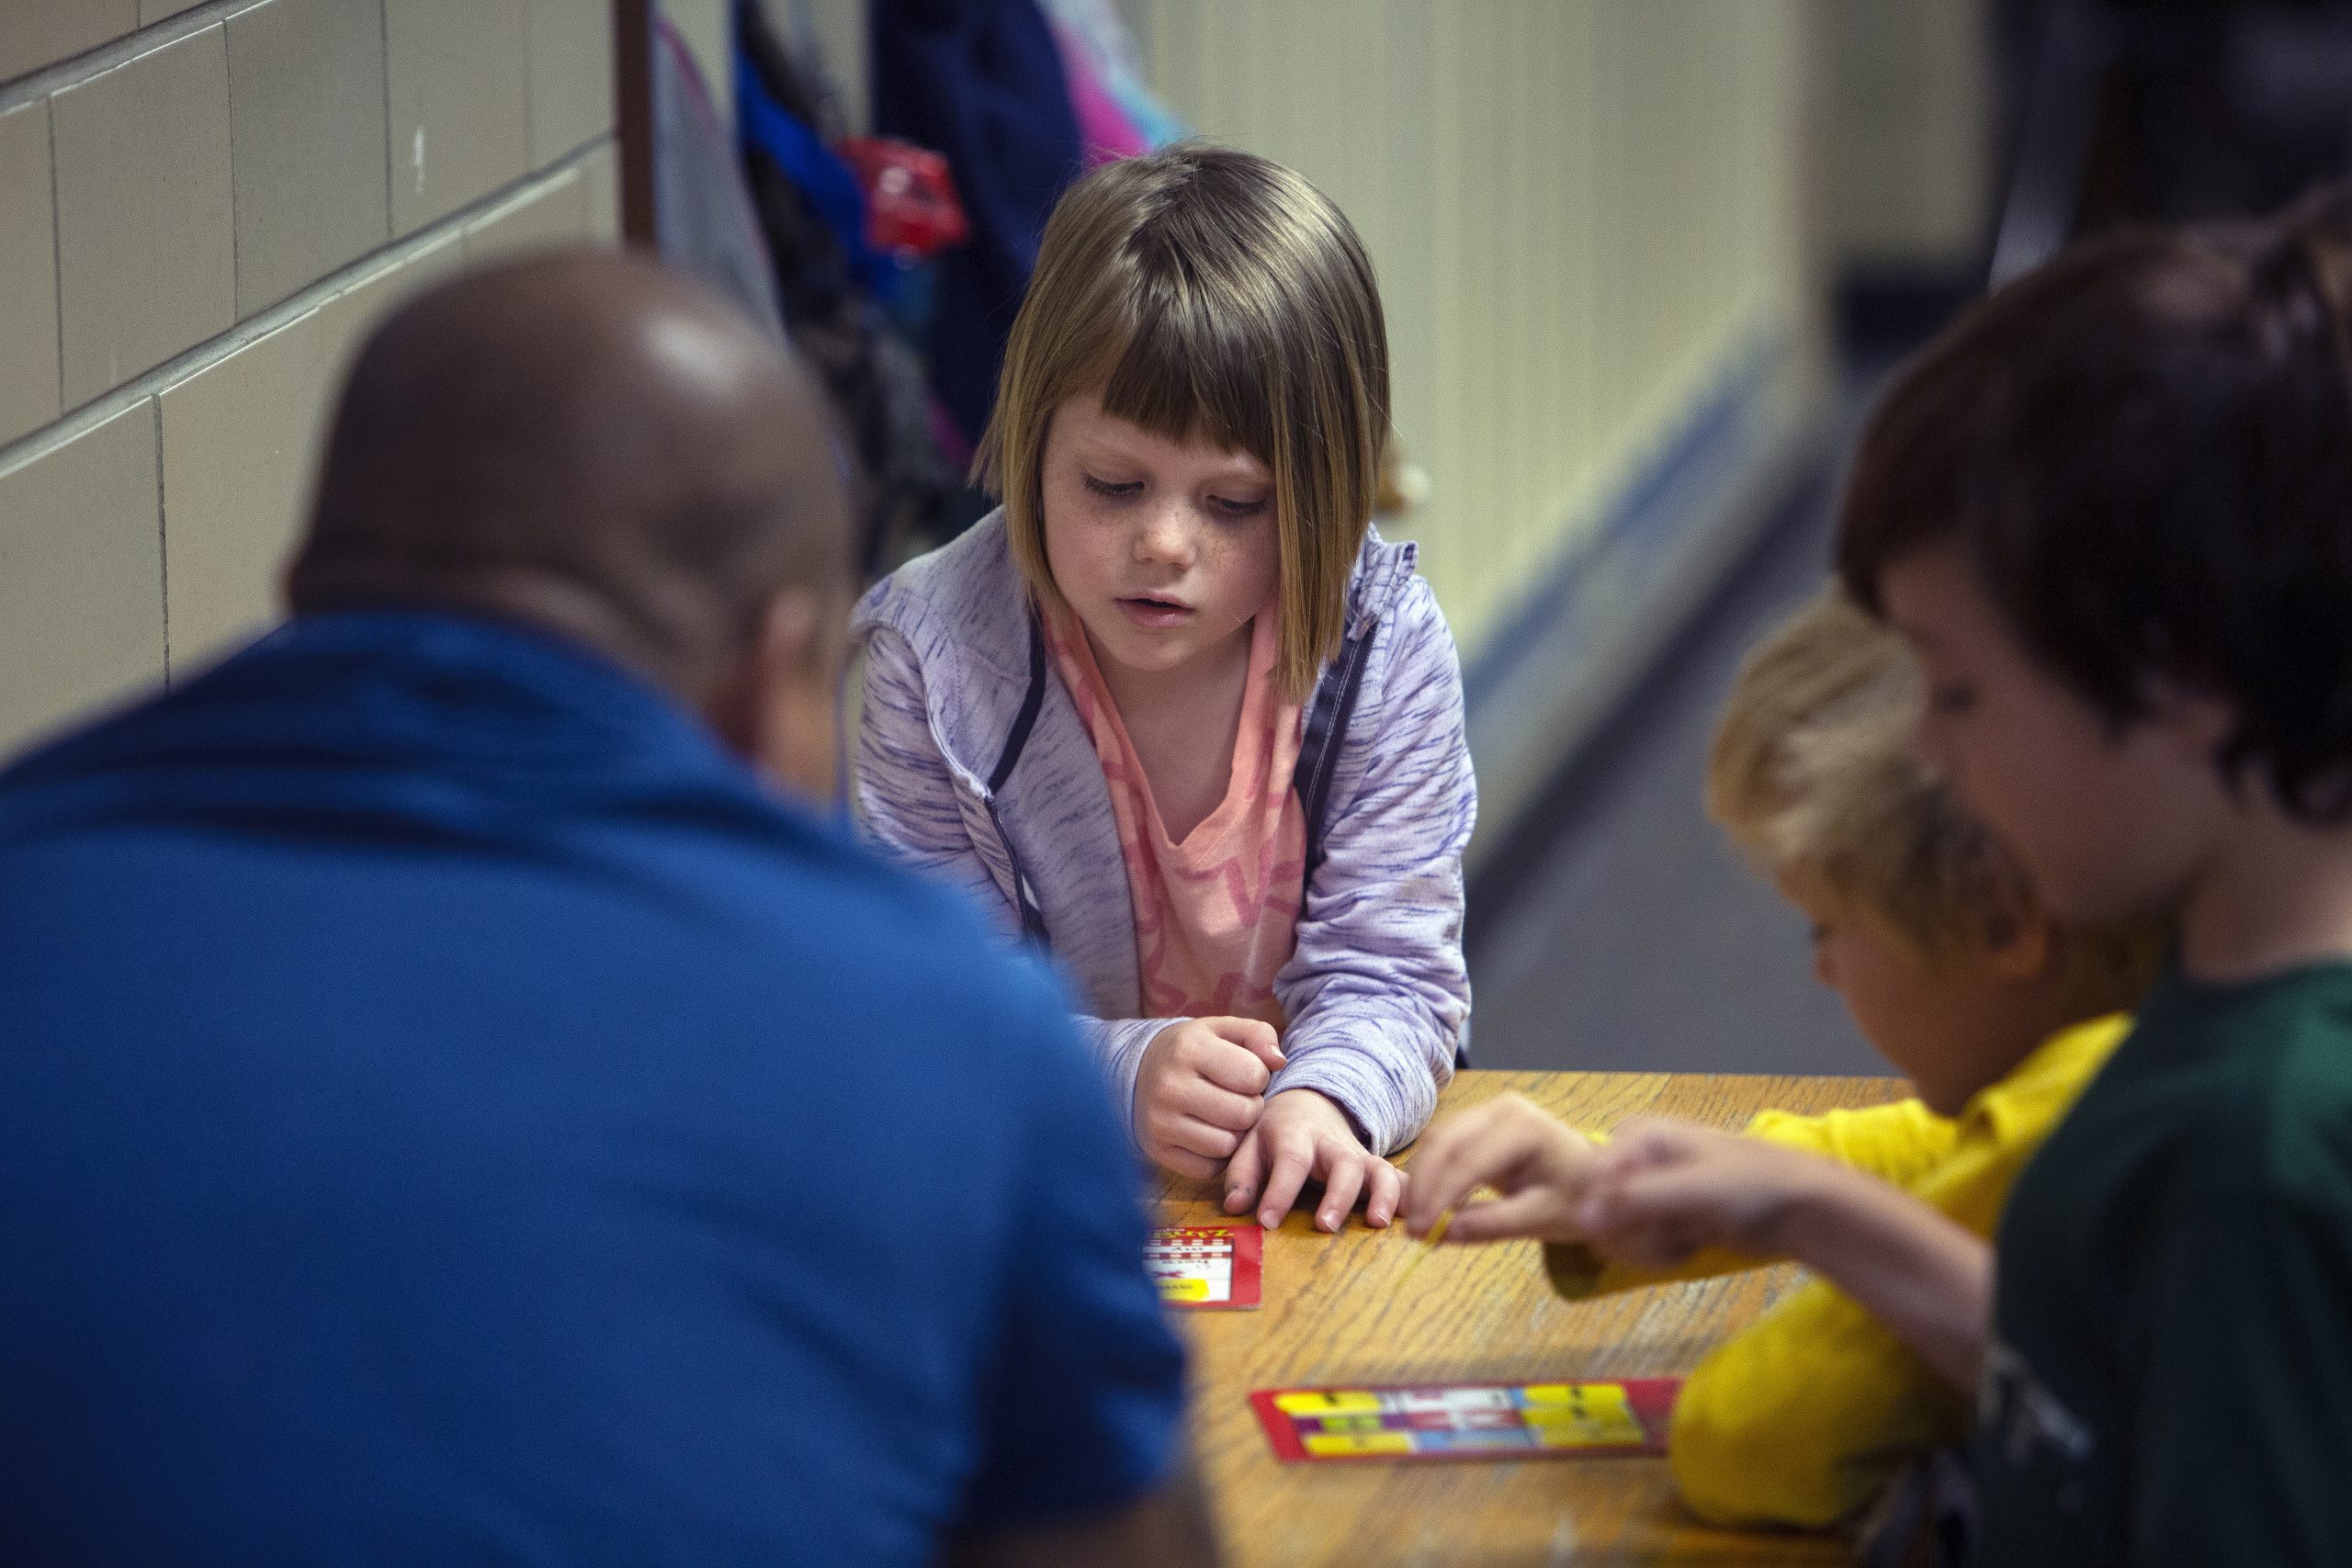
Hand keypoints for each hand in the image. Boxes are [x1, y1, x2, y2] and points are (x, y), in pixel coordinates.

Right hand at [1133, 1017, 1284, 1179]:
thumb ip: (1258, 1034)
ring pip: (1227, 1145)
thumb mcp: (1222, 1029)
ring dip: (1235, 1134)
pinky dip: (1216, 1156)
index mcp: (1188, 1048)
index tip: (1244, 1073)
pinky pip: (1208, 1169)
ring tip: (1225, 1116)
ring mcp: (1160, 1122)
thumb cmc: (1193, 1050)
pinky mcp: (1158, 1150)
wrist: (1139, 1072)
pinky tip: (1209, 1133)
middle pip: (1244, 1114)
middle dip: (1251, 1107)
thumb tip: (1279, 1062)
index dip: (1259, 1076)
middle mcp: (1170, 1086)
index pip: (1253, 1075)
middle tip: (1238, 1098)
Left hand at [1222, 1089, 1400, 1231]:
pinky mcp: (1377, 1167)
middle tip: (1325, 1226)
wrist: (1309, 1103)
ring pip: (1380, 1170)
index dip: (1279, 1192)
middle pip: (1344, 1164)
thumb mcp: (1250, 1143)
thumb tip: (1235, 1207)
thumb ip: (1241, 1175)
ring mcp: (1359, 1155)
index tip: (1267, 1222)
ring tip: (1378, 1223)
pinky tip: (1414, 1218)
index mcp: (1296, 1135)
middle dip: (1338, 1195)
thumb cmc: (1276, 1131)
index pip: (1290, 1160)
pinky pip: (1401, 1179)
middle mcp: (1332, 1144)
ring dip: (1383, 1196)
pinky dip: (1410, 1197)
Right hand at [1398, 1093, 1599, 1244]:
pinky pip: (1443, 1144)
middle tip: (1412, 1229)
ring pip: (1437, 1141)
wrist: (1593, 1179)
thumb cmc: (1576, 1198)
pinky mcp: (1478, 1123)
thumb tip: (1441, 1234)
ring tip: (1417, 1220)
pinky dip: (1430, 1173)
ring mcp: (1487, 1111)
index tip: (1420, 1232)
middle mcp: (1501, 1109)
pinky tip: (1429, 1205)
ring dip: (1421, 1179)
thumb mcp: (1541, 1219)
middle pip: (1445, 1142)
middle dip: (1423, 1186)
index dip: (1440, 1196)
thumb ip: (1492, 1225)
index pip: (1468, 1160)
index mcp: (1523, 1127)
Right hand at [1569, 1117, 1839, 1269]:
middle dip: (1636, 1232)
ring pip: (1616, 1235)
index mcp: (1636, 1136)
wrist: (1801, 1209)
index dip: (1606, 1212)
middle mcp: (1633, 1162)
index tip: (1643, 1224)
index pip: (1586, 1180)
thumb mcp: (1692, 1188)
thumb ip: (1634, 1201)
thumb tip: (1578, 1219)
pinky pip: (1637, 1247)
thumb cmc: (1752, 1183)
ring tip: (1691, 1235)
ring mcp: (1646, 1193)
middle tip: (1677, 1230)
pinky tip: (1693, 1242)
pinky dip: (1664, 1253)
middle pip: (1596, 1212)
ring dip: (1652, 1246)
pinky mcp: (1660, 1220)